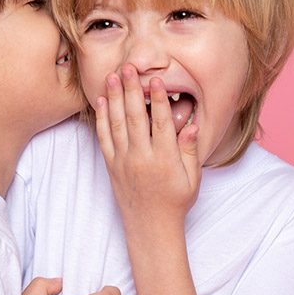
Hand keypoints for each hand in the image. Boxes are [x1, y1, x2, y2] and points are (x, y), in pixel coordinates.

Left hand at [94, 64, 200, 227]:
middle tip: (128, 67)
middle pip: (135, 118)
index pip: (161, 124)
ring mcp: (124, 162)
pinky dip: (102, 119)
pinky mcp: (112, 167)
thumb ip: (189, 150)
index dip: (159, 100)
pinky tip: (102, 102)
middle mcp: (142, 159)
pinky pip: (104, 139)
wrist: (150, 226)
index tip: (156, 79)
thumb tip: (192, 125)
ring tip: (112, 76)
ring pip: (117, 125)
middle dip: (131, 91)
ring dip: (114, 99)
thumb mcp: (191, 178)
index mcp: (164, 160)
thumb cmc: (175, 202)